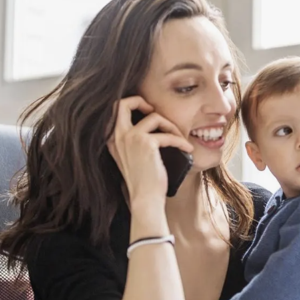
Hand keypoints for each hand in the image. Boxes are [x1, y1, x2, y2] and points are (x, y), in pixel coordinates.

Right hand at [107, 96, 193, 210]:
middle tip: (155, 112)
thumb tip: (151, 122)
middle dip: (141, 101)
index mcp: (112, 139)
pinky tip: (187, 149)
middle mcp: (117, 136)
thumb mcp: (131, 157)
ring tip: (180, 138)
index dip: (131, 104)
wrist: (145, 198)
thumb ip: (132, 141)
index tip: (147, 112)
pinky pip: (168, 134)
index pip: (114, 110)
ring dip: (171, 126)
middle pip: (123, 103)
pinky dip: (180, 141)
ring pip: (154, 117)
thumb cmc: (143, 181)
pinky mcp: (146, 143)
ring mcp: (130, 138)